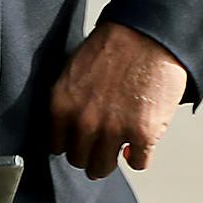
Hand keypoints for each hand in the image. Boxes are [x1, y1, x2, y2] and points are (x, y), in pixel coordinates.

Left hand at [49, 20, 187, 179]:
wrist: (146, 35)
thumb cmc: (112, 46)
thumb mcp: (74, 71)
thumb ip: (70, 102)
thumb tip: (72, 126)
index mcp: (62, 103)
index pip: (56, 145)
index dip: (70, 143)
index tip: (79, 140)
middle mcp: (83, 121)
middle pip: (79, 160)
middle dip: (90, 154)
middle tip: (100, 145)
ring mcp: (113, 130)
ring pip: (103, 167)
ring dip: (111, 159)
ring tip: (118, 146)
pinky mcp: (142, 135)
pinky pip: (137, 163)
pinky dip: (139, 156)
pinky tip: (140, 142)